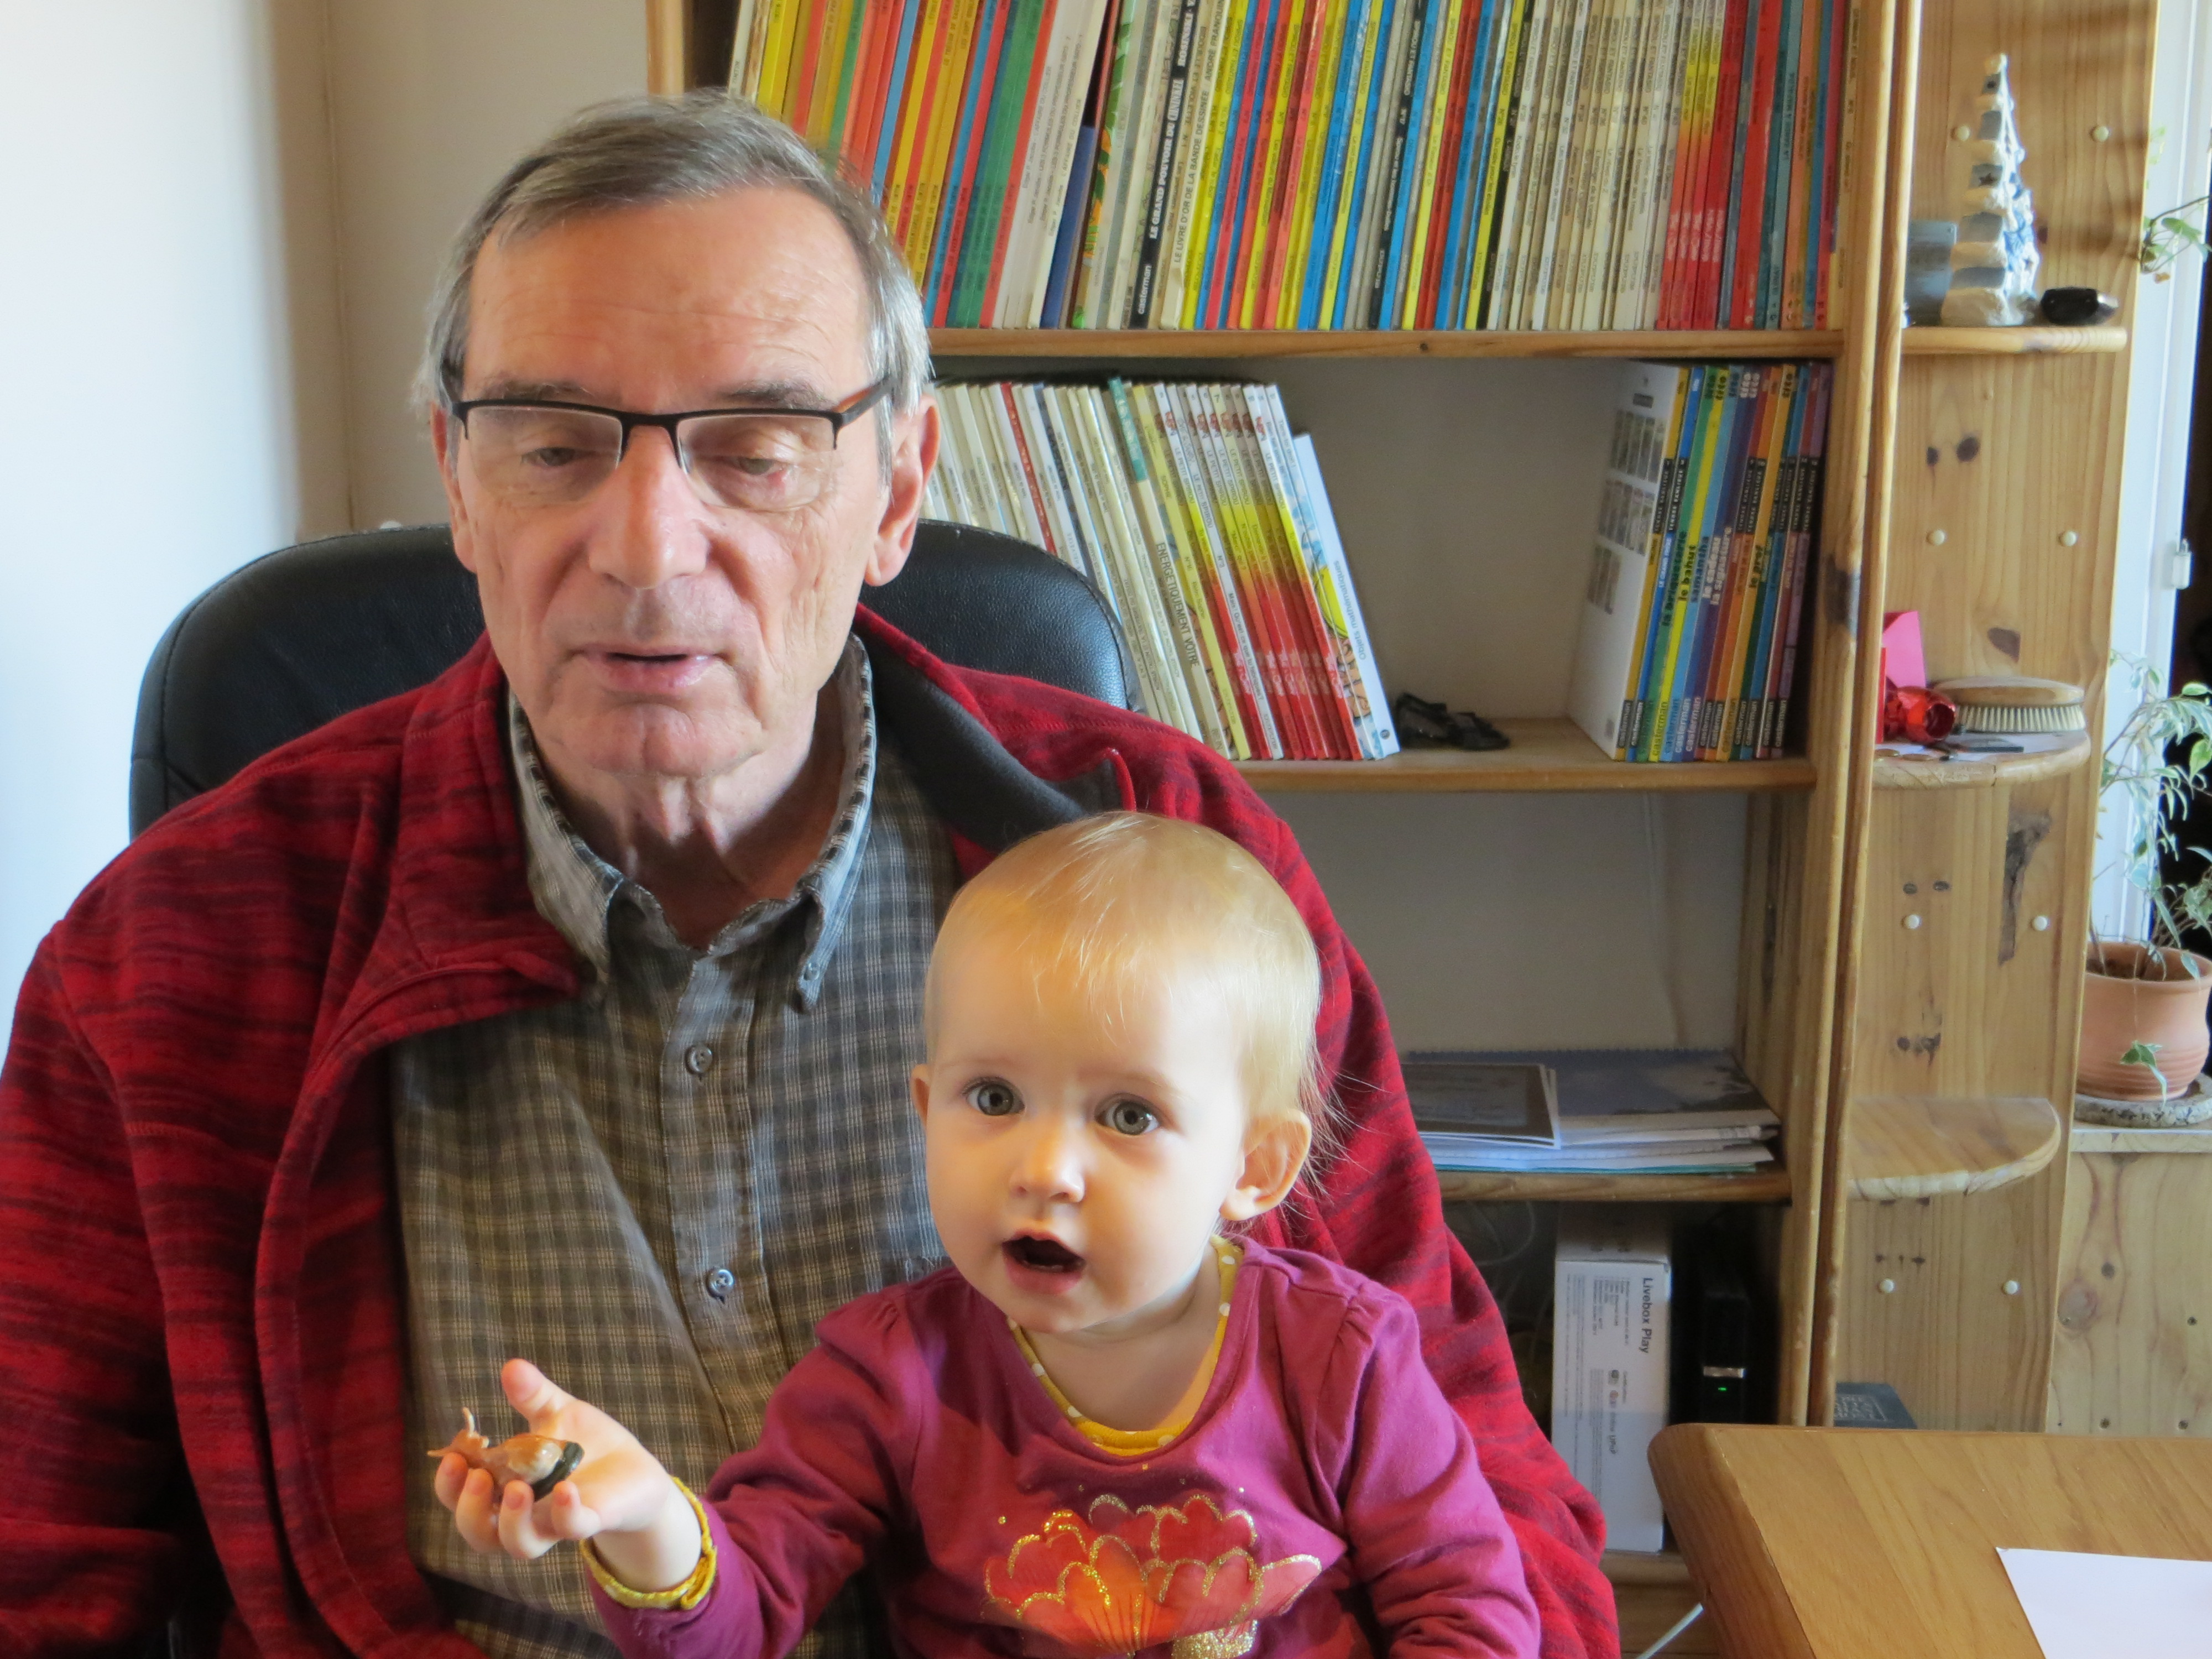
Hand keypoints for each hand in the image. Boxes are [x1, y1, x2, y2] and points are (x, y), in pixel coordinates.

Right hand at [432, 1358, 702, 1590]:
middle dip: (470, 1510)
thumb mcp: (559, 1412)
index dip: (449, 1485)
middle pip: (480, 1533)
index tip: (450, 1457)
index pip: (460, 1499)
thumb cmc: (586, 1444)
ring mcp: (555, 1523)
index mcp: (504, 1488)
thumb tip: (511, 1365)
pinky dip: (565, 1512)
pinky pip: (571, 1529)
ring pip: (519, 1544)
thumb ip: (533, 1395)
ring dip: (511, 1521)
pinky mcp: (590, 1522)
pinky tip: (566, 1488)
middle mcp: (524, 1515)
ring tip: (517, 1487)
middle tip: (478, 1476)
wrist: (634, 1468)